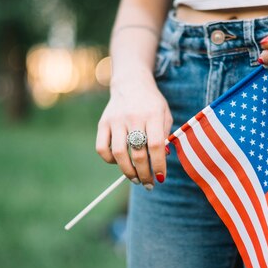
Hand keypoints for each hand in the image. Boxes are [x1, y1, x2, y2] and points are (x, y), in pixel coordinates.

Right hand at [96, 71, 172, 188]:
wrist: (131, 82)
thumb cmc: (152, 103)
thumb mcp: (165, 114)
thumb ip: (165, 135)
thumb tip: (161, 160)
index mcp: (153, 114)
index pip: (156, 145)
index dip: (158, 165)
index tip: (160, 178)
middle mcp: (133, 117)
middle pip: (138, 153)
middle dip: (144, 174)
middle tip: (148, 184)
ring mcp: (116, 120)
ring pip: (120, 153)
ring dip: (128, 171)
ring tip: (135, 179)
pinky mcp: (103, 123)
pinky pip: (102, 148)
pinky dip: (110, 160)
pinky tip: (119, 162)